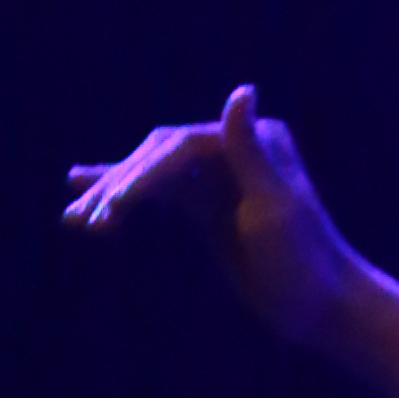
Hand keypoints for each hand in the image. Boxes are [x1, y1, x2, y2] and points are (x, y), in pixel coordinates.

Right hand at [63, 87, 365, 352]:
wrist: (326, 308)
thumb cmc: (306, 262)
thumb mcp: (276, 208)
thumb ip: (250, 150)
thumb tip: (242, 89)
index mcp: (254, 142)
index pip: (181, 151)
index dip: (143, 178)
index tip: (113, 209)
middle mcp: (235, 149)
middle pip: (158, 159)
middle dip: (119, 189)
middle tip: (85, 220)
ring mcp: (219, 177)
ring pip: (152, 176)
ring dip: (111, 195)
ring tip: (72, 219)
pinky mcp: (208, 206)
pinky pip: (158, 197)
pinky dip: (126, 201)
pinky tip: (88, 201)